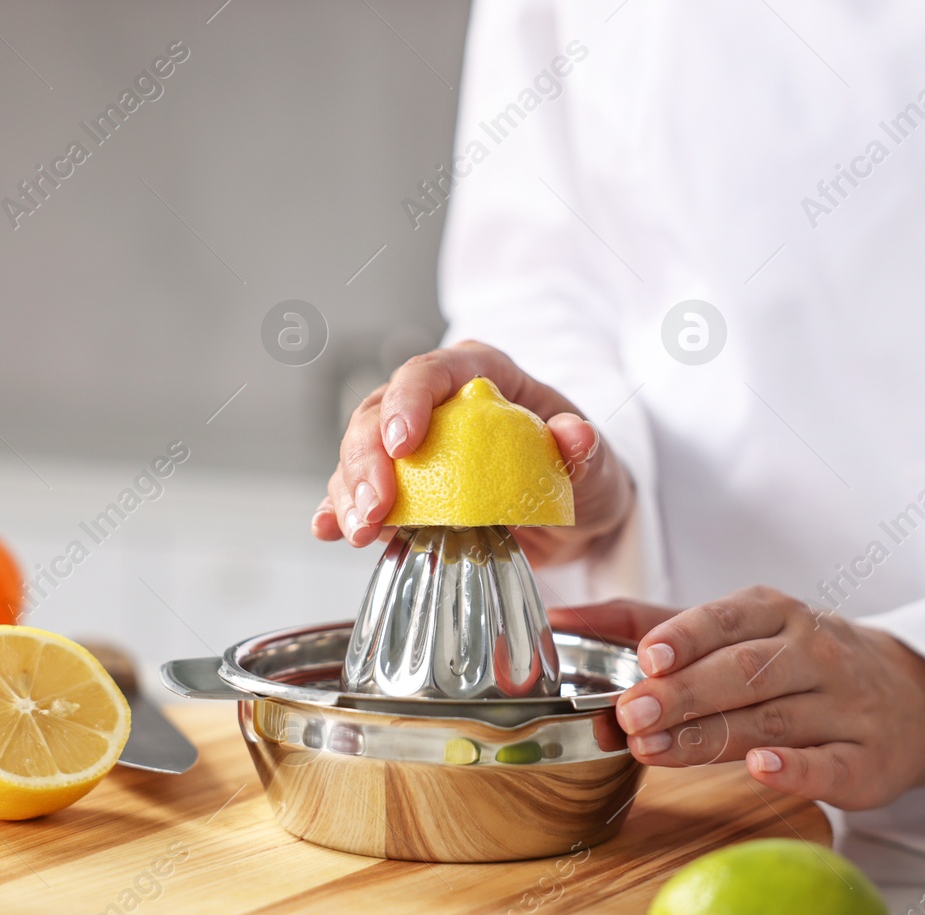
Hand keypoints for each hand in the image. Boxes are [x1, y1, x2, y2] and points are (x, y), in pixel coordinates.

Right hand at [312, 340, 634, 566]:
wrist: (575, 518)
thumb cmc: (580, 474)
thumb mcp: (595, 465)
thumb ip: (584, 451)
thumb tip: (575, 434)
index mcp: (480, 374)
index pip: (430, 372)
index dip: (408, 402)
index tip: (403, 444)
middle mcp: (436, 403)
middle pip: (377, 412)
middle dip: (367, 459)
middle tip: (376, 506)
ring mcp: (413, 445)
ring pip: (359, 452)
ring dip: (350, 491)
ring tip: (359, 531)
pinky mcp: (401, 487)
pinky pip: (359, 492)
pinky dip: (340, 511)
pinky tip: (328, 528)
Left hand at [551, 589, 924, 809]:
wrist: (906, 698)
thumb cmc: (795, 661)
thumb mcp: (732, 629)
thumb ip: (645, 622)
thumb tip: (561, 619)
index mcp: (777, 614)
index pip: (729, 619)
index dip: (688, 636)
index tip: (648, 656)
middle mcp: (815, 652)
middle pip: (744, 672)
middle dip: (685, 693)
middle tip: (632, 713)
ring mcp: (845, 706)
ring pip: (772, 719)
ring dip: (711, 736)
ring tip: (654, 748)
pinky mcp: (866, 759)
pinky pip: (829, 763)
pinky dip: (795, 768)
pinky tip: (761, 769)